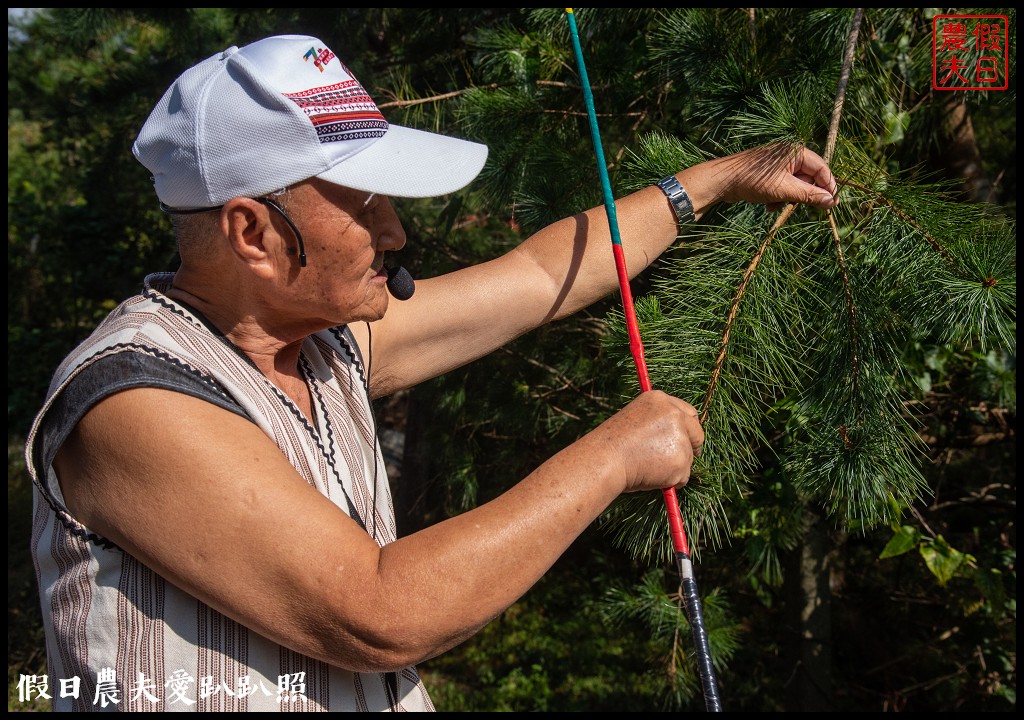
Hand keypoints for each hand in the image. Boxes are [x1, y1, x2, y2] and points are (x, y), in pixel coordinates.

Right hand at [590, 390, 704, 493]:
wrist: (605, 460)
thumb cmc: (613, 444)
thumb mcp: (635, 420)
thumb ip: (657, 423)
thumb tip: (676, 438)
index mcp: (660, 399)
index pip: (688, 412)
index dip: (689, 427)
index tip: (688, 437)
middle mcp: (674, 414)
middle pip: (697, 433)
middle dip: (693, 447)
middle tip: (683, 459)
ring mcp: (680, 437)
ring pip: (688, 458)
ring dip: (674, 467)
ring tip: (648, 467)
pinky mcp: (681, 460)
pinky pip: (683, 476)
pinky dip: (671, 481)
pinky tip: (651, 475)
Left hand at [703, 142, 837, 210]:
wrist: (722, 181)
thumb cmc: (753, 180)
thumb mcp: (785, 190)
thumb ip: (809, 195)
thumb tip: (830, 201)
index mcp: (796, 151)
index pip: (822, 169)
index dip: (829, 187)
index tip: (834, 204)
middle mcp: (789, 154)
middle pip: (809, 177)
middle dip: (803, 194)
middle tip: (799, 207)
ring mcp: (778, 163)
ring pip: (795, 184)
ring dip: (789, 198)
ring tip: (776, 206)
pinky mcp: (769, 173)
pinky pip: (783, 186)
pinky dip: (779, 197)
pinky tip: (769, 206)